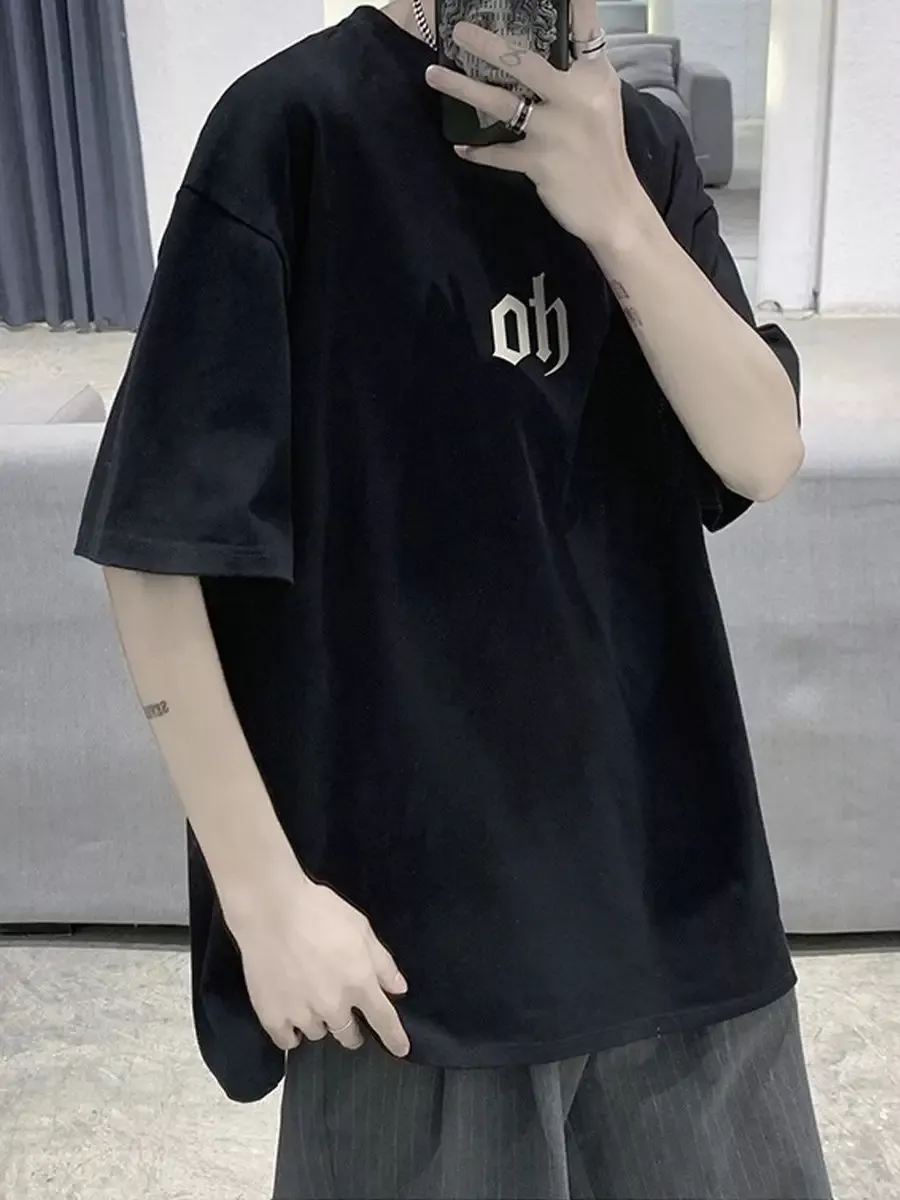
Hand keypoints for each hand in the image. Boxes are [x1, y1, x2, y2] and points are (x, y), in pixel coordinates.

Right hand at [226, 874, 410, 1056]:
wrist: (271, 910)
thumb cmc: (319, 911)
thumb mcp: (361, 928)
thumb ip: (382, 962)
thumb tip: (398, 989)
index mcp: (359, 983)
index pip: (384, 1020)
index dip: (394, 1038)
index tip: (400, 1049)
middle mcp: (333, 1006)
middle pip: (348, 1034)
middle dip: (351, 1030)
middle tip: (344, 1015)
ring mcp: (302, 1014)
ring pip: (317, 1033)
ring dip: (320, 1023)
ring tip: (311, 1002)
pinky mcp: (272, 1016)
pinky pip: (286, 1040)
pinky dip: (291, 1034)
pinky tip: (291, 1019)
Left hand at [424, 4, 646, 247]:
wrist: (613, 207)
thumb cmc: (603, 151)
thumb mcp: (601, 102)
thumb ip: (576, 73)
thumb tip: (536, 50)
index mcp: (595, 77)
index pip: (584, 29)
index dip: (573, 6)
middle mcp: (576, 98)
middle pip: (526, 63)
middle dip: (488, 45)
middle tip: (457, 30)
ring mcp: (556, 132)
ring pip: (502, 103)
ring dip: (463, 88)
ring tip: (433, 74)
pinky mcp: (540, 163)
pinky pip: (499, 153)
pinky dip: (479, 151)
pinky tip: (460, 146)